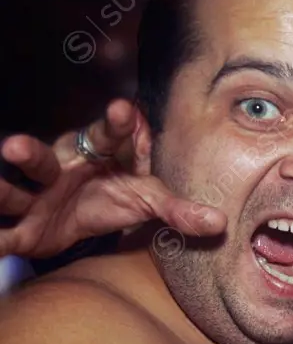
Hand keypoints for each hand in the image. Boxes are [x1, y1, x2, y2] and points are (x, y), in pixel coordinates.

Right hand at [0, 99, 224, 258]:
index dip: (115, 123)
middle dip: (29, 154)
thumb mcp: (149, 199)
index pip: (108, 136)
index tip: (123, 109)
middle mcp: (60, 168)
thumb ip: (179, 210)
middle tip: (14, 147)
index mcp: (98, 154)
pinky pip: (6, 235)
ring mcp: (38, 197)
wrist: (84, 218)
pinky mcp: (25, 228)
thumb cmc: (117, 194)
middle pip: (44, 159)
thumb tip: (219, 223)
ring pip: (15, 190)